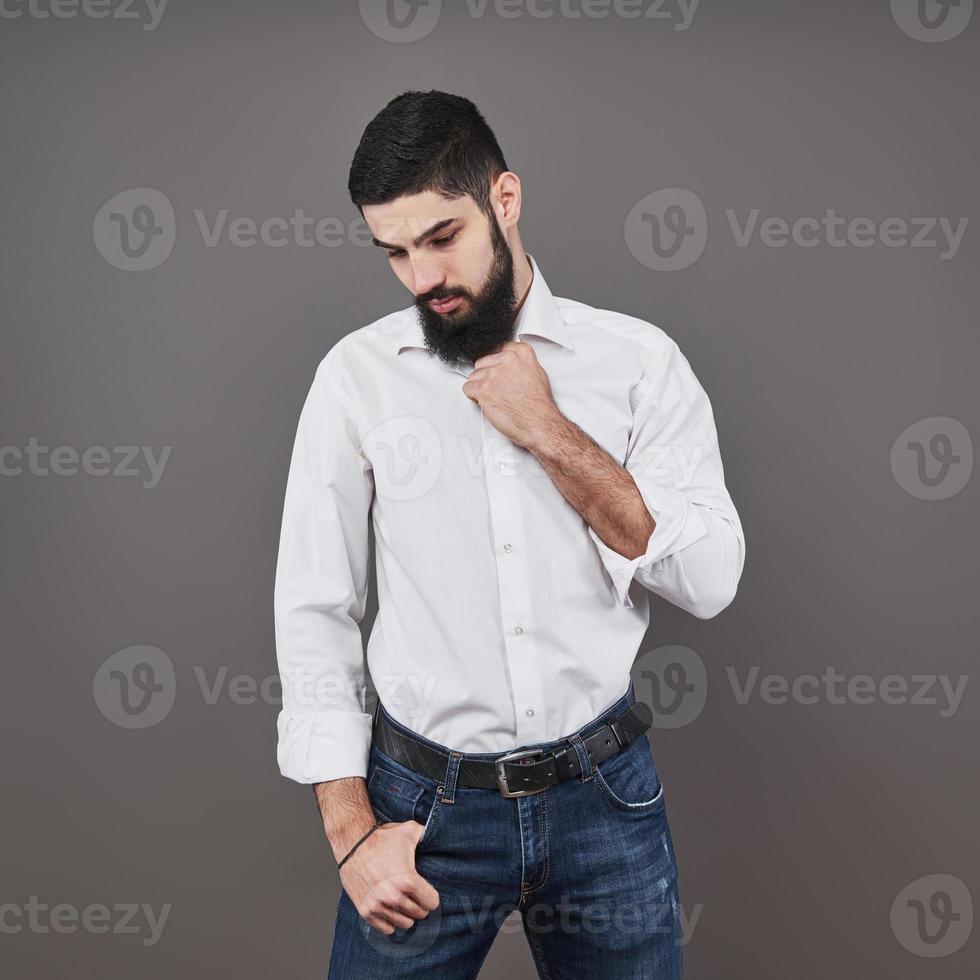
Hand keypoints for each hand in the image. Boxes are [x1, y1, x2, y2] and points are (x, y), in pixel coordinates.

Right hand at [338, 820, 439, 934]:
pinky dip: (391, 922)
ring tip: (405, 903)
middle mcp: (394, 896)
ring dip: (407, 915)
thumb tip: (439, 836)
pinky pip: (386, 929)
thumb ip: (427, 835)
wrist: (352, 843)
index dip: (432, 896)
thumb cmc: (382, 837)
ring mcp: (379, 905)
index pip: (431, 903)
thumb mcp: (409, 831)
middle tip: (416, 896)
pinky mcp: (366, 911)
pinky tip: (392, 911)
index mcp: (408, 880)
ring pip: (404, 924)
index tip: (427, 891)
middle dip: (420, 905)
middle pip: (419, 914)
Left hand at [462, 340, 562, 450]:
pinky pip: (467, 388)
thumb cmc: (539, 404)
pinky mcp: (484, 389)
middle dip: (486, 376)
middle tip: (497, 390)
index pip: (496, 349)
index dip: (495, 365)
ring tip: (494, 398)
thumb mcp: (537, 372)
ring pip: (473, 376)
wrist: (539, 424)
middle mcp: (507, 360)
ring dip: (479, 388)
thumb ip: (520, 362)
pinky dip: (473, 397)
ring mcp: (494, 374)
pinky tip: (486, 403)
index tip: (498, 373)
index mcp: (520, 353)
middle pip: (482, 363)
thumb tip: (508, 361)